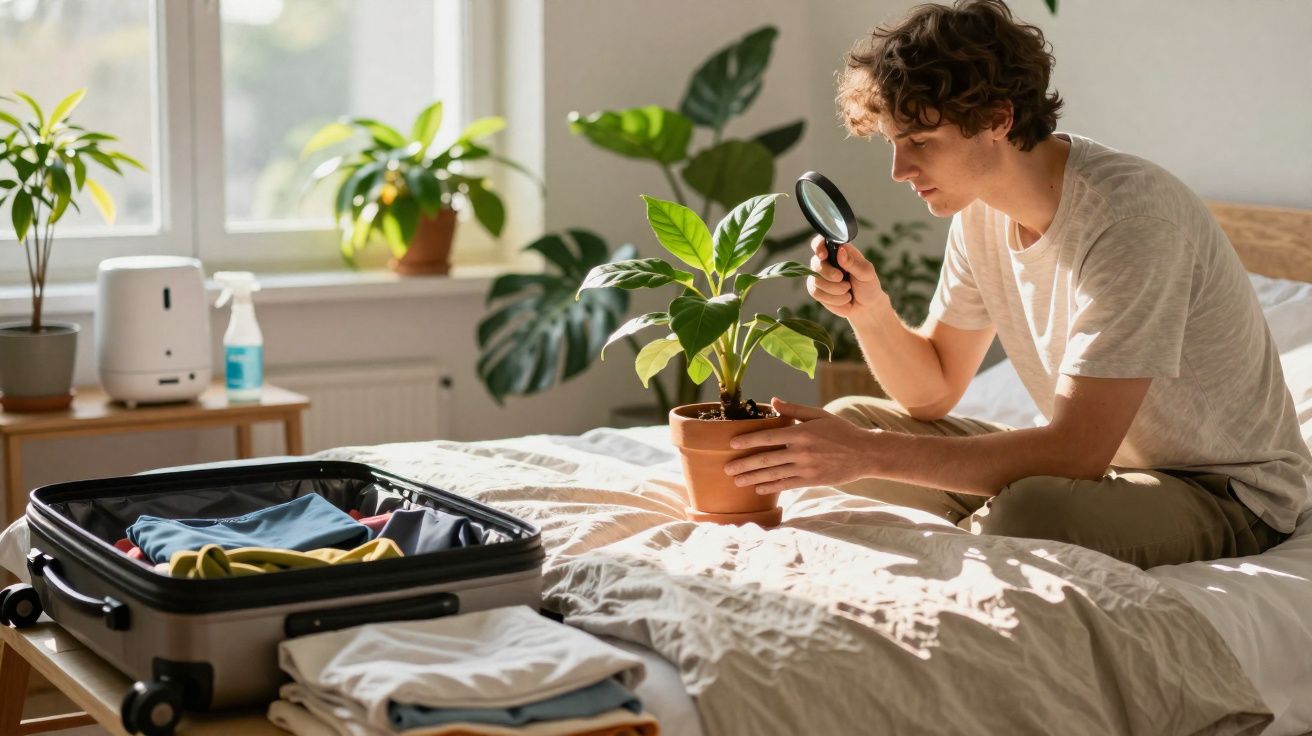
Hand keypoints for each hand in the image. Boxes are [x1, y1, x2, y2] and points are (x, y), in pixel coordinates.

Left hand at [722, 397, 878, 493]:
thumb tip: (773, 401)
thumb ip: (794, 409)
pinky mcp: (811, 480)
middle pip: (766, 459)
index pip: (768, 437)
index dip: (748, 441)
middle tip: (727, 468)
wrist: (864, 453)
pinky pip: (787, 485)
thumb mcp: (818, 414)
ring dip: (753, 478)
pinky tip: (758, 489)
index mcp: (801, 433)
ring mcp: (806, 468)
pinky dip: (771, 487)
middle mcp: (801, 452)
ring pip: (773, 474)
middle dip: (744, 464)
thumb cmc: (840, 430)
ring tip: (737, 481)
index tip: (732, 444)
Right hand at [805, 236, 886, 318]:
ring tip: (848, 291)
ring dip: (834, 289)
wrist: (867, 307)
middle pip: (815, 263)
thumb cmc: (868, 286)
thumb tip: (841, 250)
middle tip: (841, 278)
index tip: (823, 255)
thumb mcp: (866, 273)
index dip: (818, 246)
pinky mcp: (817, 290)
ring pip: (815, 280)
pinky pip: (816, 293)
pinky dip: (832, 299)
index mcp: (840, 252)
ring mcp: (820, 276)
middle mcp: (827, 262)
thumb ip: (853, 262)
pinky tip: (843, 298)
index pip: (822, 242)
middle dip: (828, 274)